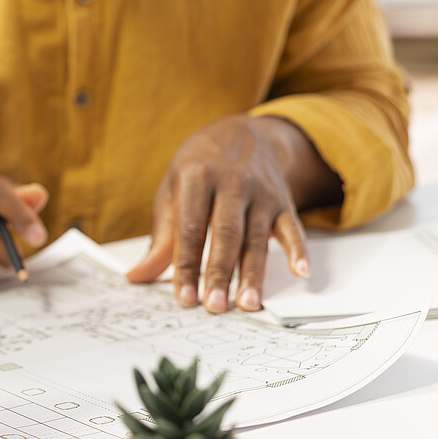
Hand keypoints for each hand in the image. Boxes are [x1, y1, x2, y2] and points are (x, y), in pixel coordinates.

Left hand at [126, 115, 339, 312]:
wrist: (244, 132)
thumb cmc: (200, 166)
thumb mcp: (173, 189)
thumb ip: (162, 236)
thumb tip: (137, 276)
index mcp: (197, 178)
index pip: (190, 228)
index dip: (186, 265)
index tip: (184, 297)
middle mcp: (232, 183)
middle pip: (226, 235)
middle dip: (219, 272)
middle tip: (215, 306)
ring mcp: (261, 193)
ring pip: (257, 237)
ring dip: (253, 273)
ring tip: (248, 303)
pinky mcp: (283, 201)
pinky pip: (293, 227)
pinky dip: (298, 249)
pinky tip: (300, 272)